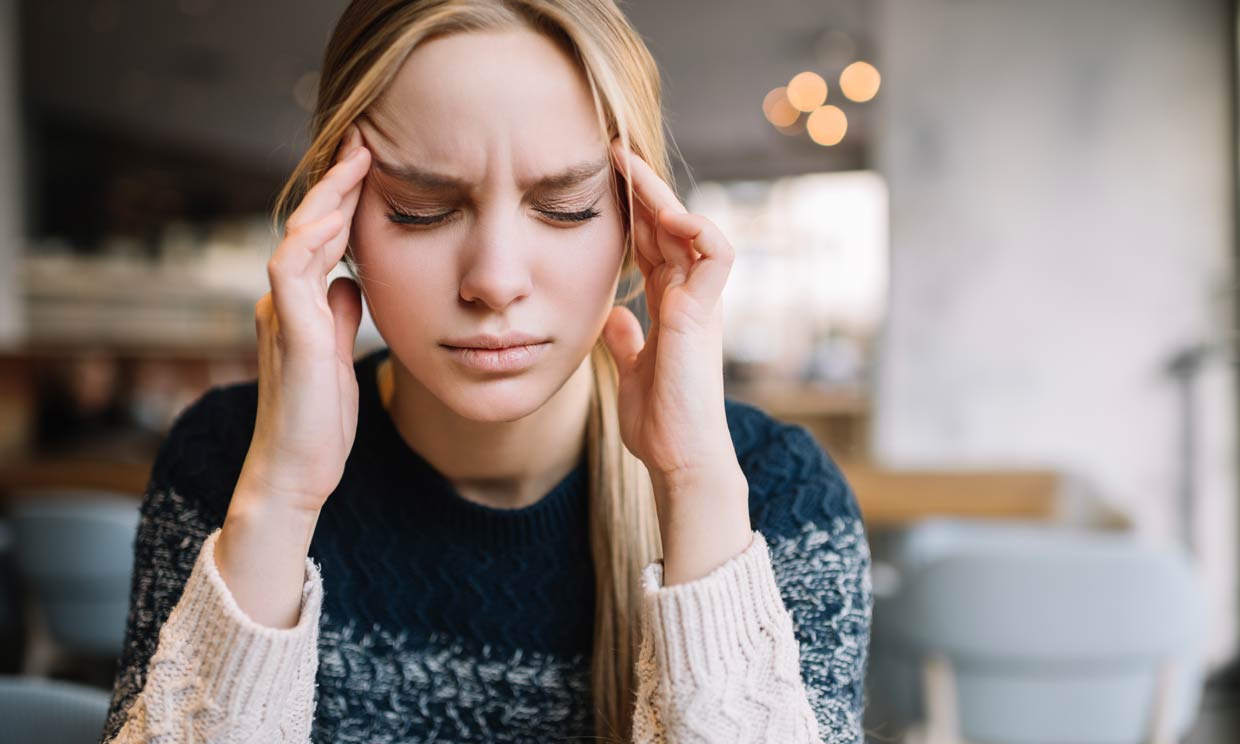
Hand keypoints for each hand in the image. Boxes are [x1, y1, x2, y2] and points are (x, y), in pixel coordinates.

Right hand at [238, 123, 370, 515]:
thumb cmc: (319, 422)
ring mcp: (281, 315)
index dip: (343, 200)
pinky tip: (335, 216)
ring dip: (327, 198)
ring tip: (355, 161)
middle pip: (308, 226)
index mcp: (298, 305)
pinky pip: (291, 271)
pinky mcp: (289, 334)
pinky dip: (311, 239)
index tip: (371, 164)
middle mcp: (283, 302)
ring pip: (298, 237)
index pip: (320, 239)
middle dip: (336, 183)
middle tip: (363, 139)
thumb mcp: (338, 356)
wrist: (296, 472)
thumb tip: (349, 282)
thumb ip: (339, 316)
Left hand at [601, 138, 751, 583]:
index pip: (654, 246)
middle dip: (644, 190)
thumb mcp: (633, 372)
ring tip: (631, 169)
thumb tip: (614, 319)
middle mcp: (690, 299)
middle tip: (613, 152)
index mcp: (672, 308)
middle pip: (670, 229)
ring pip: (692, 232)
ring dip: (664, 198)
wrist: (681, 458)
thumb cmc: (661, 423)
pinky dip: (698, 230)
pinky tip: (668, 214)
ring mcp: (701, 305)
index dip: (634, 213)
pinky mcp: (704, 315)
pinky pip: (717, 257)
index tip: (605, 182)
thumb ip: (627, 342)